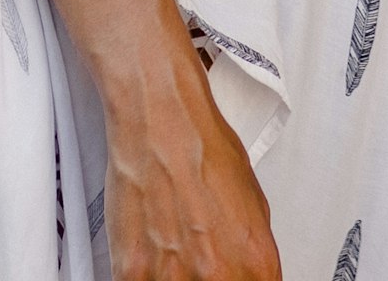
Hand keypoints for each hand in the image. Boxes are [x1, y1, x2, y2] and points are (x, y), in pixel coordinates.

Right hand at [100, 74, 280, 280]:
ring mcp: (172, 278)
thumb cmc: (203, 150)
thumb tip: (247, 274)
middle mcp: (217, 275)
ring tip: (173, 249)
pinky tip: (152, 248)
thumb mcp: (255, 207)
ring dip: (173, 275)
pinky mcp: (132, 274)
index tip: (232, 274)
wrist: (162, 122)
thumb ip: (252, 255)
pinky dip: (146, 273)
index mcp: (255, 262)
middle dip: (209, 276)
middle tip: (198, 257)